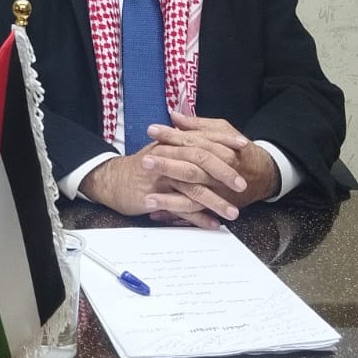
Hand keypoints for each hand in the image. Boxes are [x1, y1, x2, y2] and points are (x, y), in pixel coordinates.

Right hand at [78, 146, 235, 229]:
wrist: (113, 180)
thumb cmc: (143, 166)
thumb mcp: (163, 148)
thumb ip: (185, 139)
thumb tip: (208, 133)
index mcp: (172, 143)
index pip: (202, 138)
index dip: (224, 141)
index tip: (244, 147)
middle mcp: (167, 156)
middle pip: (199, 160)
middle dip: (223, 173)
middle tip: (242, 185)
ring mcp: (161, 178)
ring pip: (192, 188)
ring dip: (215, 201)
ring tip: (232, 212)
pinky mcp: (154, 197)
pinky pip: (180, 209)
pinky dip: (198, 218)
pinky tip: (212, 224)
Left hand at [145, 110, 280, 207]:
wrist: (263, 175)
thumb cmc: (239, 150)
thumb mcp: (222, 130)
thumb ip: (198, 125)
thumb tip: (174, 116)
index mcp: (217, 148)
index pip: (190, 140)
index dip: (170, 135)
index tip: (151, 130)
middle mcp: (216, 171)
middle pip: (189, 168)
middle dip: (167, 165)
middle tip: (145, 162)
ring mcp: (216, 191)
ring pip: (191, 194)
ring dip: (169, 198)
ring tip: (147, 198)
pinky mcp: (216, 206)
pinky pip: (194, 212)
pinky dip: (176, 214)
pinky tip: (157, 214)